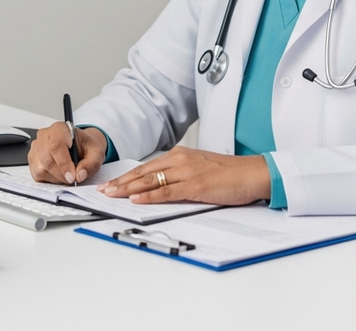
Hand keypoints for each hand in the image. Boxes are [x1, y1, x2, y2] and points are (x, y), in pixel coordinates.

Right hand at [28, 122, 106, 184]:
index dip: (63, 164)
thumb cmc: (86, 146)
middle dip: (61, 175)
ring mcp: (36, 147)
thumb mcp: (96, 153)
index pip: (57, 146)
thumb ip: (91, 164)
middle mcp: (45, 136)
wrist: (81, 145)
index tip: (72, 177)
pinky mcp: (33, 159)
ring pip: (40, 169)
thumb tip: (79, 175)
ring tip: (67, 174)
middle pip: (47, 160)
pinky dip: (49, 179)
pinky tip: (59, 173)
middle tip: (73, 179)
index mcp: (60, 129)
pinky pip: (37, 174)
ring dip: (56, 178)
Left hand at [97, 146, 270, 205]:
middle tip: (103, 190)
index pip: (147, 167)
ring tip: (112, 195)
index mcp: (180, 155)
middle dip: (121, 183)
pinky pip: (167, 191)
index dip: (127, 177)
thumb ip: (181, 175)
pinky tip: (136, 200)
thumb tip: (161, 187)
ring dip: (129, 189)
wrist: (252, 173)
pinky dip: (150, 196)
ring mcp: (187, 172)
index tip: (112, 184)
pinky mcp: (195, 185)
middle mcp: (180, 160)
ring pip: (151, 181)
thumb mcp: (200, 170)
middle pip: (144, 173)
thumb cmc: (229, 174)